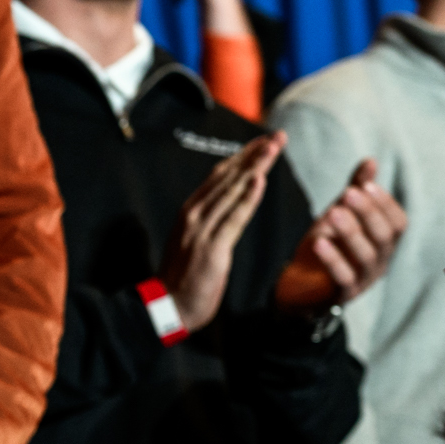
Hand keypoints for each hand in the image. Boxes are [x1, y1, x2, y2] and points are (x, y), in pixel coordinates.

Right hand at [159, 132, 280, 332]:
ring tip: (273, 148)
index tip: (264, 142)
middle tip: (278, 136)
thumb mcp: (194, 241)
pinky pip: (233, 219)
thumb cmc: (182, 277)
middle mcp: (194, 214)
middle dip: (254, 154)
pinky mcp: (212, 248)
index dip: (243, 156)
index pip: (220, 176)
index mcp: (190, 211)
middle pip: (228, 177)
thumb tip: (229, 205)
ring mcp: (201, 230)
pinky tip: (259, 181)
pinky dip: (247, 199)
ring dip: (255, 167)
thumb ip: (210, 221)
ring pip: (232, 191)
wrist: (167, 306)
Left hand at [274, 157, 406, 311]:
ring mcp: (364, 280)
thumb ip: (355, 190)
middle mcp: (380, 261)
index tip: (366, 184)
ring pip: (366, 256)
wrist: (300, 286)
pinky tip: (318, 242)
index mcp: (384, 242)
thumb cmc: (327, 246)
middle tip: (348, 193)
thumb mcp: (340, 214)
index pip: (398, 223)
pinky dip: (332, 259)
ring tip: (333, 212)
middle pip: (384, 237)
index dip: (385, 203)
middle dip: (368, 213)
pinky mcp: (343, 294)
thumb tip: (370, 160)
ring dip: (351, 232)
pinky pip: (343, 278)